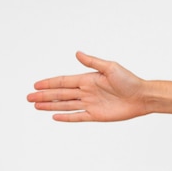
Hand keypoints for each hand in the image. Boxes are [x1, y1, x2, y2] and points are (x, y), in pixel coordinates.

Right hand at [27, 52, 147, 121]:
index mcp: (88, 79)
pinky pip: (78, 116)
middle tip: (28, 97)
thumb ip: (93, 62)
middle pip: (61, 94)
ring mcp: (91, 103)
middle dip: (44, 95)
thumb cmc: (130, 81)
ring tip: (36, 106)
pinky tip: (55, 116)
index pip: (64, 81)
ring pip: (66, 105)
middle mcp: (87, 91)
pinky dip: (66, 117)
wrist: (142, 97)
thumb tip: (77, 53)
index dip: (49, 83)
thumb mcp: (111, 68)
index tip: (35, 85)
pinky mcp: (96, 115)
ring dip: (50, 105)